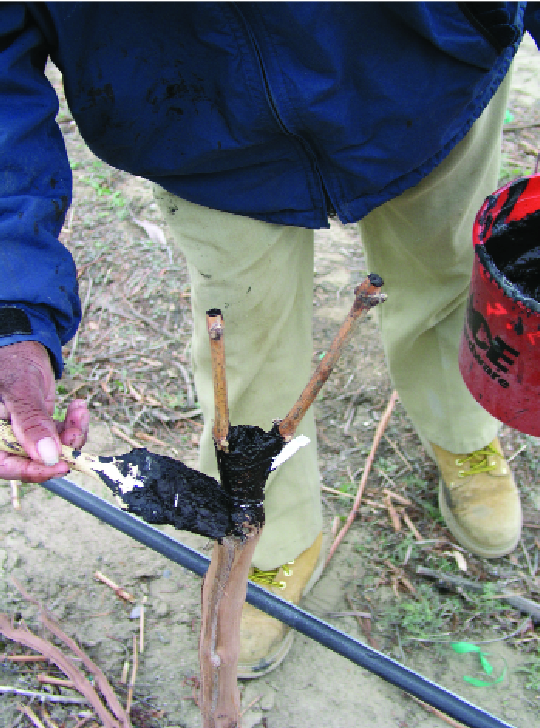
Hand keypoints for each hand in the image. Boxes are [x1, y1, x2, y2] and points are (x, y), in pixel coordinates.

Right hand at [0, 341, 88, 482]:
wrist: (22, 345)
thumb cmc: (12, 361)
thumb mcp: (21, 390)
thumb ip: (31, 422)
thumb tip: (48, 456)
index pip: (4, 465)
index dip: (32, 471)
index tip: (61, 466)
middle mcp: (3, 437)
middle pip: (30, 461)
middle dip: (59, 449)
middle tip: (76, 433)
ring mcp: (21, 435)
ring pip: (50, 451)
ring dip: (71, 436)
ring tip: (79, 412)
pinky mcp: (38, 429)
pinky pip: (58, 437)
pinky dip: (73, 426)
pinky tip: (77, 407)